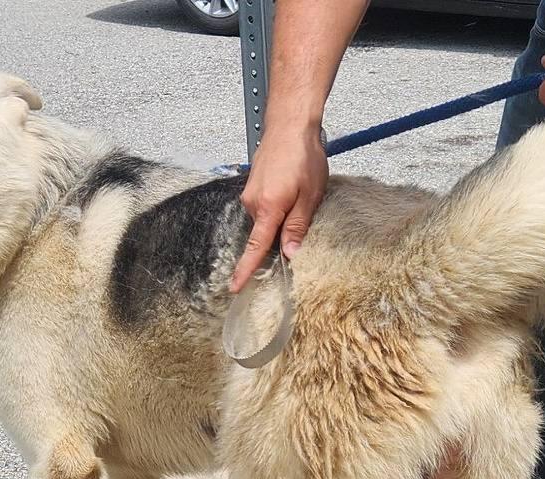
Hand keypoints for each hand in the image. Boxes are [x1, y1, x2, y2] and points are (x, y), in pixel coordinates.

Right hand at [231, 124, 327, 291]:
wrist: (290, 124)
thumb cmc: (303, 156)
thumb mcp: (309, 196)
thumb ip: (298, 227)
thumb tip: (290, 255)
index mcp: (267, 209)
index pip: (255, 247)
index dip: (246, 270)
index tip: (235, 287)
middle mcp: (253, 203)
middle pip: (264, 236)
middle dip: (281, 237)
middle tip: (302, 218)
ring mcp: (250, 194)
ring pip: (266, 221)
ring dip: (282, 219)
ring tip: (301, 197)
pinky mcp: (253, 187)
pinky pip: (264, 209)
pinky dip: (278, 208)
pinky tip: (292, 193)